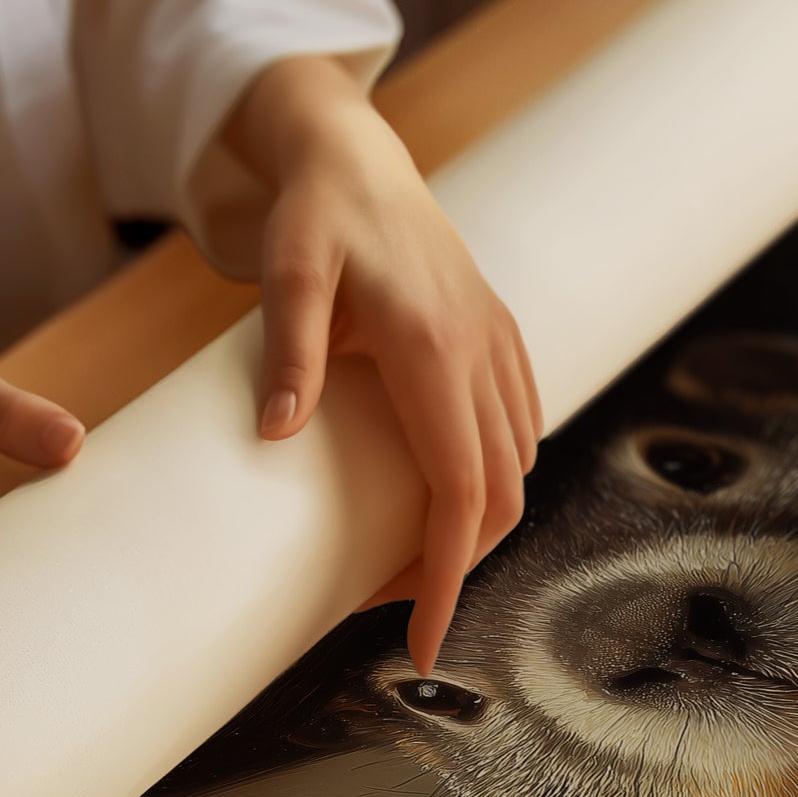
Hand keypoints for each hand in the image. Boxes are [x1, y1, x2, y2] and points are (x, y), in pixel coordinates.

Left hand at [221, 57, 542, 675]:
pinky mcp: (501, 339)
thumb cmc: (315, 214)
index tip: (423, 641)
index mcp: (431, 347)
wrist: (359, 155)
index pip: (458, 491)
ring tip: (411, 559)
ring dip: (474, 528)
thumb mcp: (286, 270)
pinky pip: (520, 429)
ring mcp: (499, 345)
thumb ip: (288, 350)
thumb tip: (277, 435)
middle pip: (498, 496)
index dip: (448, 576)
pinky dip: (493, 480)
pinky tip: (447, 494)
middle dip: (457, 568)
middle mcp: (481, 352)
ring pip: (516, 469)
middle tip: (393, 607)